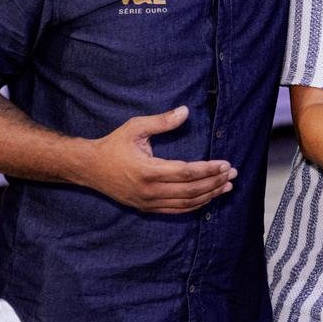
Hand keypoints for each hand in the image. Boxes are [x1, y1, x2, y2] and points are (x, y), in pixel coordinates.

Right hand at [82, 106, 235, 212]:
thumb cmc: (114, 145)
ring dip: (209, 195)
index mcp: (148, 170)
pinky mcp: (146, 208)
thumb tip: (185, 111)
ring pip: (185, 203)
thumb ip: (162, 121)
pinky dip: (195, 205)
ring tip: (227, 187)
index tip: (226, 164)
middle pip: (190, 191)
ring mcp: (148, 202)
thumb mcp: (135, 127)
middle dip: (215, 182)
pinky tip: (208, 197)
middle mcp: (149, 190)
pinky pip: (176, 210)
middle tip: (233, 174)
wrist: (89, 168)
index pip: (186, 173)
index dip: (208, 170)